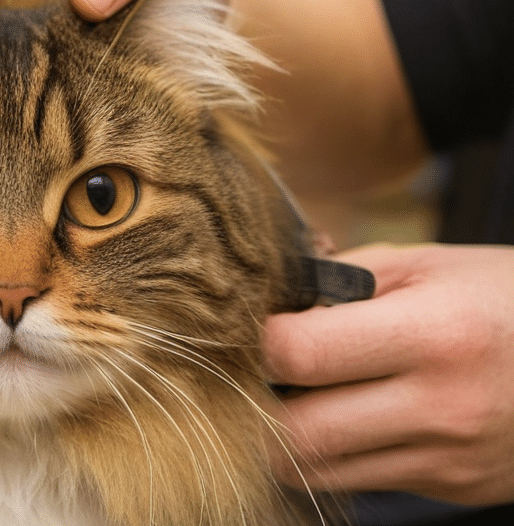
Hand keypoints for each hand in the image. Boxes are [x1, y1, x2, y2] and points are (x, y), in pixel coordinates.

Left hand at [263, 243, 513, 504]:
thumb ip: (341, 279)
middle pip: (295, 432)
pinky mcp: (451, 486)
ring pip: (316, 470)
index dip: (261, 340)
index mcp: (433, 334)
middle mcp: (440, 407)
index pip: (300, 353)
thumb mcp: (431, 265)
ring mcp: (447, 458)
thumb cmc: (505, 298)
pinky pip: (358, 480)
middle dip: (263, 401)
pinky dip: (335, 453)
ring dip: (291, 435)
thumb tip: (270, 301)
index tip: (262, 327)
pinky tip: (353, 416)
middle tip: (272, 372)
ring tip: (308, 393)